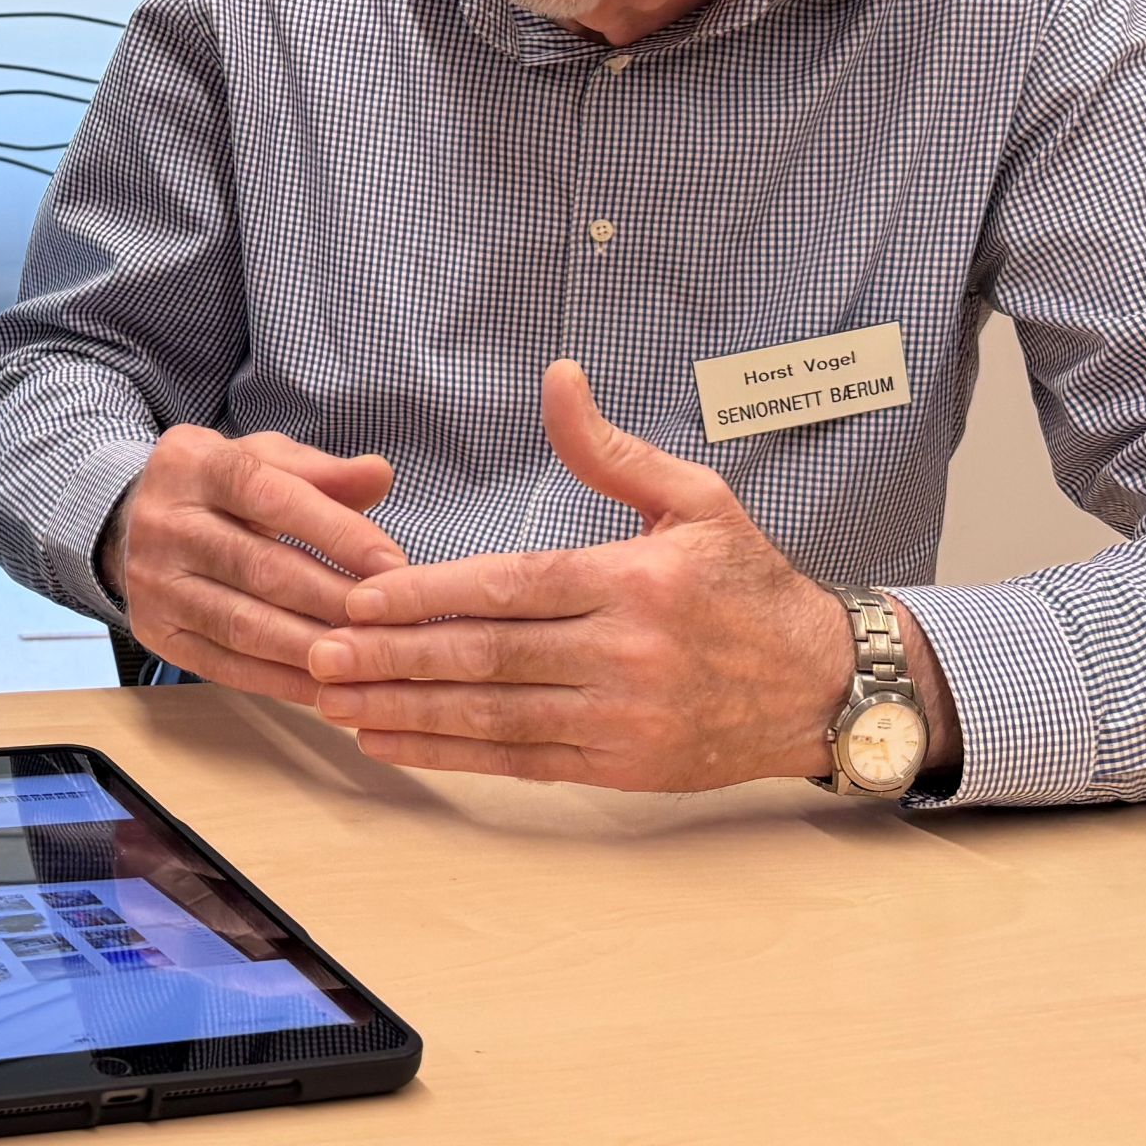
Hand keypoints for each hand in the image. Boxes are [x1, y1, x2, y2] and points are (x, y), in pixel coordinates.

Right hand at [104, 424, 408, 706]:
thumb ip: (322, 471)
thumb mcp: (263, 461)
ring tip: (367, 659)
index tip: (392, 562)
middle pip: (261, 566)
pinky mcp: (155, 633)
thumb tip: (380, 474)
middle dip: (334, 597)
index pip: (270, 494)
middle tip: (392, 622)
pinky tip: (326, 684)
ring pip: (244, 624)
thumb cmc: (220, 491)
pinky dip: (281, 681)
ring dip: (312, 647)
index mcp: (194, 464)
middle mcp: (163, 522)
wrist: (128, 523)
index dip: (335, 531)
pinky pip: (226, 665)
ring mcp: (154, 582)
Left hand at [306, 359, 956, 790]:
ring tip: (336, 702)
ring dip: (407, 710)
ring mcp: (622, 719)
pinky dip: (450, 754)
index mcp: (634, 582)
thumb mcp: (694, 498)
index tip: (361, 594)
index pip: (511, 587)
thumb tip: (556, 379)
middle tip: (320, 652)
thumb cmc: (750, 584)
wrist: (825, 686)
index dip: (429, 594)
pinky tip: (395, 741)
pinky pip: (520, 762)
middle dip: (394, 656)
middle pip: (487, 657)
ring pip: (494, 717)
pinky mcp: (621, 767)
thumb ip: (610, 448)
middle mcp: (624, 655)